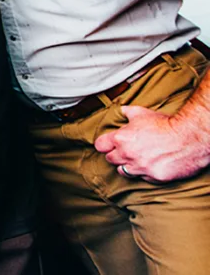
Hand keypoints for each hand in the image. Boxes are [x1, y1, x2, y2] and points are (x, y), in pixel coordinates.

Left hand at [95, 105, 209, 182]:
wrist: (190, 137)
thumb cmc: (166, 124)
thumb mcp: (142, 113)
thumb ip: (127, 112)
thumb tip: (120, 111)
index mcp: (121, 138)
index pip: (100, 146)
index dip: (105, 144)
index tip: (109, 144)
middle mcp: (127, 155)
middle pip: (110, 159)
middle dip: (116, 154)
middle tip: (126, 150)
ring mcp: (140, 168)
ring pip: (123, 171)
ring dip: (127, 165)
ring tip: (137, 159)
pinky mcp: (154, 177)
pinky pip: (142, 178)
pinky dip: (145, 172)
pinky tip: (152, 164)